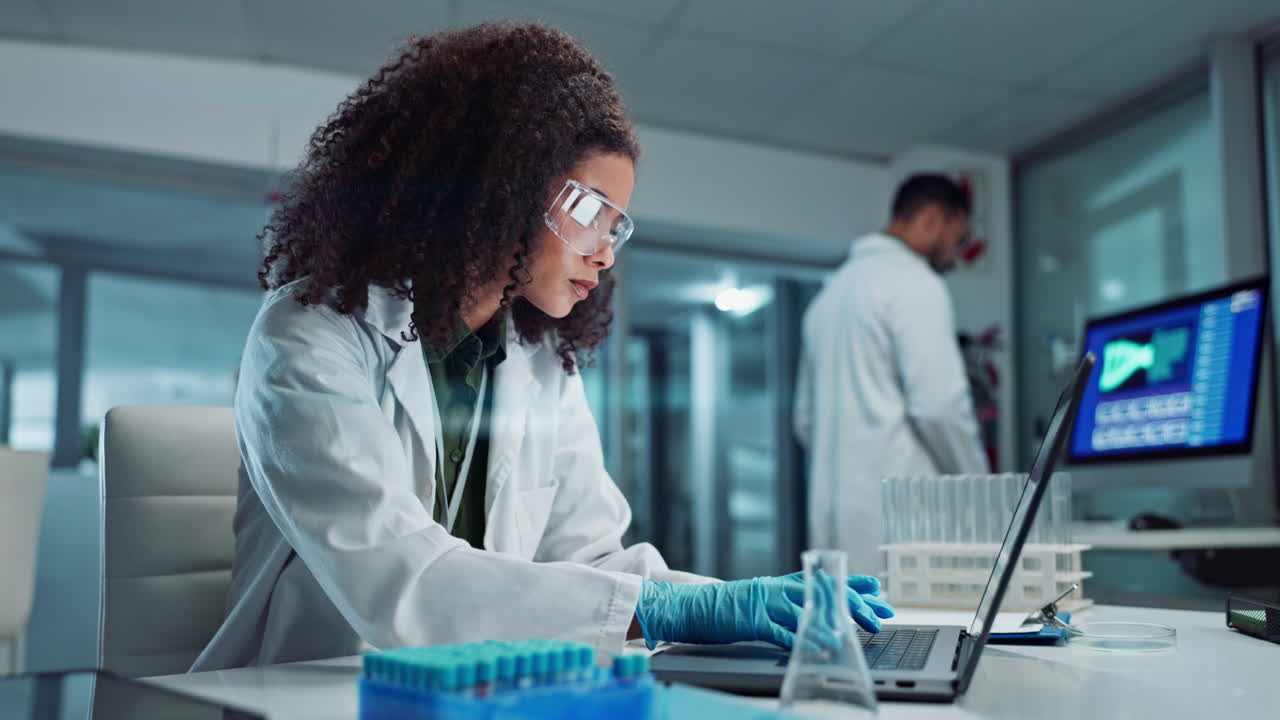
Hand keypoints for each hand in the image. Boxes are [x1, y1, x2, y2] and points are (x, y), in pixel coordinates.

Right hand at [634, 573, 893, 649]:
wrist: (693, 607)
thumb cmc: (727, 608)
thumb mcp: (761, 599)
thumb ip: (785, 602)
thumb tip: (814, 611)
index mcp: (780, 583)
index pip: (824, 580)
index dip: (853, 584)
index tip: (878, 590)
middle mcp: (777, 589)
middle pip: (823, 592)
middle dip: (855, 604)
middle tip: (879, 616)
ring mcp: (765, 603)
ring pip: (807, 610)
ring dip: (835, 623)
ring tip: (859, 632)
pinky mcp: (754, 620)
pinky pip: (783, 630)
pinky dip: (804, 639)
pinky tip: (821, 647)